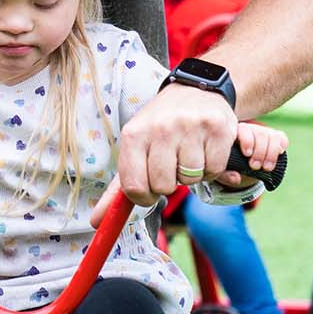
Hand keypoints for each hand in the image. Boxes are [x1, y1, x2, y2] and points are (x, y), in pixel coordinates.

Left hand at [116, 84, 237, 206]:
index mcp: (133, 135)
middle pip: (164, 185)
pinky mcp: (217, 128)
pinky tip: (204, 150)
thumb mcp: (134, 149)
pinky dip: (211, 168)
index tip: (150, 190)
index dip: (144, 196)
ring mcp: (190, 127)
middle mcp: (160, 128)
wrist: (195, 91)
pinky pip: (214, 169)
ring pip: (191, 178)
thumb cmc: (160, 128)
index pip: (134, 187)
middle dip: (169, 183)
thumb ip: (117, 190)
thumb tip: (95, 223)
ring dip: (191, 174)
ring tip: (188, 154)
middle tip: (171, 166)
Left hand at [217, 122, 287, 188]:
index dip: (248, 141)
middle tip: (255, 167)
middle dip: (260, 152)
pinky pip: (281, 138)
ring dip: (271, 153)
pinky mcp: (275, 137)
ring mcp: (263, 132)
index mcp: (234, 133)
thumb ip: (225, 175)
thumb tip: (237, 179)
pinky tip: (279, 155)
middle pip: (260, 133)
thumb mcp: (223, 171)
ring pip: (273, 136)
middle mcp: (250, 130)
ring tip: (266, 168)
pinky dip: (282, 146)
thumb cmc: (229, 166)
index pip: (243, 130)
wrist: (241, 167)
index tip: (247, 155)